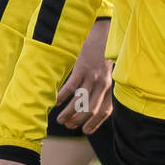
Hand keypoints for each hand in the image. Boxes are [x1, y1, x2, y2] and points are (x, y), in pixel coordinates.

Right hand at [55, 18, 112, 134]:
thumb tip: (87, 106)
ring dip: (69, 113)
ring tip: (59, 119)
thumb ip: (100, 89)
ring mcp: (93, 77)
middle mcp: (103, 85)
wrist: (101, 34)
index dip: (95, 123)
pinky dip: (63, 97)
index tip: (85, 130)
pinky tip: (56, 102)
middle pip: (92, 110)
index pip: (105, 111)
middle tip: (68, 125)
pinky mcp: (82, 69)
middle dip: (79, 121)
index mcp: (109, 88)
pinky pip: (71, 87)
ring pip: (81, 101)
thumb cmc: (100, 55)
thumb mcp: (105, 74)